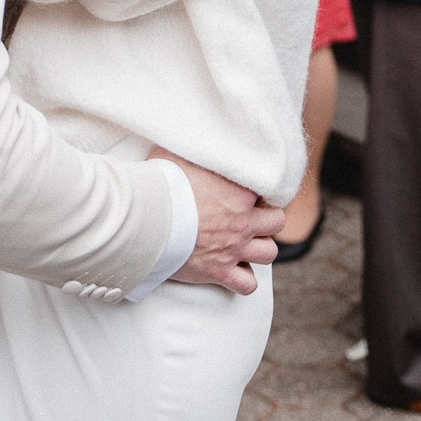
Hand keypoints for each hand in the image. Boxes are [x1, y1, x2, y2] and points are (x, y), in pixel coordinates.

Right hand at [152, 150, 281, 295]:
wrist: (144, 219)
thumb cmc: (160, 183)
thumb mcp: (180, 153)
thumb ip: (198, 148)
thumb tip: (199, 136)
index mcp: (239, 190)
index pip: (268, 189)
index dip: (255, 191)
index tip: (242, 192)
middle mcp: (242, 220)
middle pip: (276, 222)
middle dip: (265, 220)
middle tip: (247, 217)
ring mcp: (233, 249)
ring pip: (269, 253)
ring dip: (258, 248)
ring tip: (242, 243)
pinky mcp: (218, 272)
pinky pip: (248, 285)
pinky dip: (244, 279)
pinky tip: (232, 269)